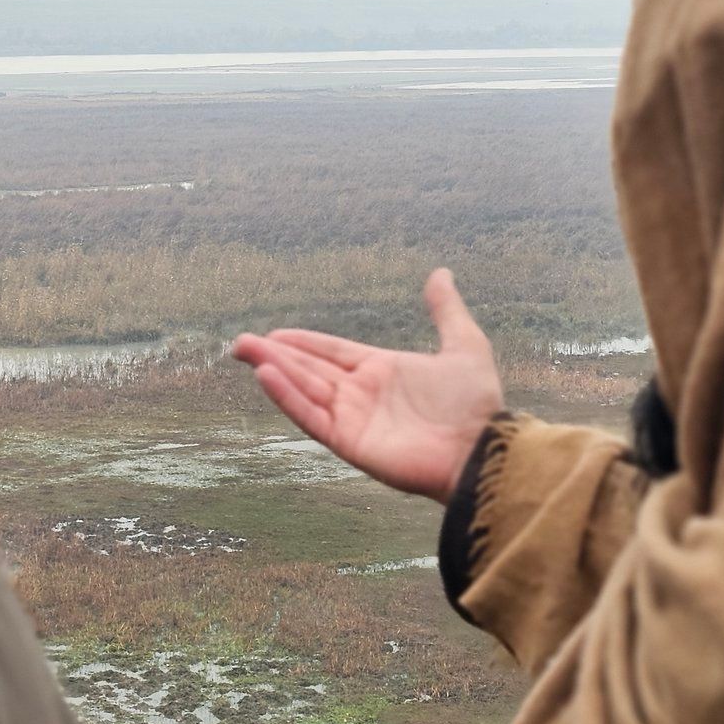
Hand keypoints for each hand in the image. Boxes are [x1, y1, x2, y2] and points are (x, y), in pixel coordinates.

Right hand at [232, 268, 504, 503]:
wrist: (482, 450)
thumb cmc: (477, 405)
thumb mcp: (464, 345)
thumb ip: (446, 311)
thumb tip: (441, 273)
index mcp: (380, 371)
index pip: (330, 352)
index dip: (302, 343)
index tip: (273, 334)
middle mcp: (361, 394)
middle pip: (309, 369)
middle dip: (274, 354)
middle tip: (240, 342)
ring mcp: (353, 418)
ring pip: (304, 388)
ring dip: (274, 370)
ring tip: (245, 352)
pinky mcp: (349, 442)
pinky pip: (312, 416)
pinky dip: (288, 398)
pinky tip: (268, 376)